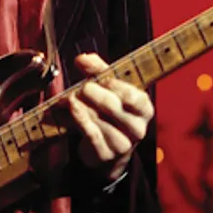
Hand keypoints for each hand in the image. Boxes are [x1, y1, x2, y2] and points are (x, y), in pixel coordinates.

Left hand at [67, 52, 153, 181]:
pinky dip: (77, 120)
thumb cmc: (110, 112)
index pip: (134, 97)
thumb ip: (98, 70)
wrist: (107, 148)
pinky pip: (90, 134)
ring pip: (98, 119)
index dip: (117, 87)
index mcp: (143, 109)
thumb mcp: (109, 88)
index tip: (101, 80)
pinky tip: (68, 111)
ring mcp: (123, 144)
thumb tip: (83, 58)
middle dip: (93, 94)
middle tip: (81, 88)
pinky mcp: (106, 154)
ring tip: (69, 98)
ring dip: (80, 106)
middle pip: (113, 107)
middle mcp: (137, 128)